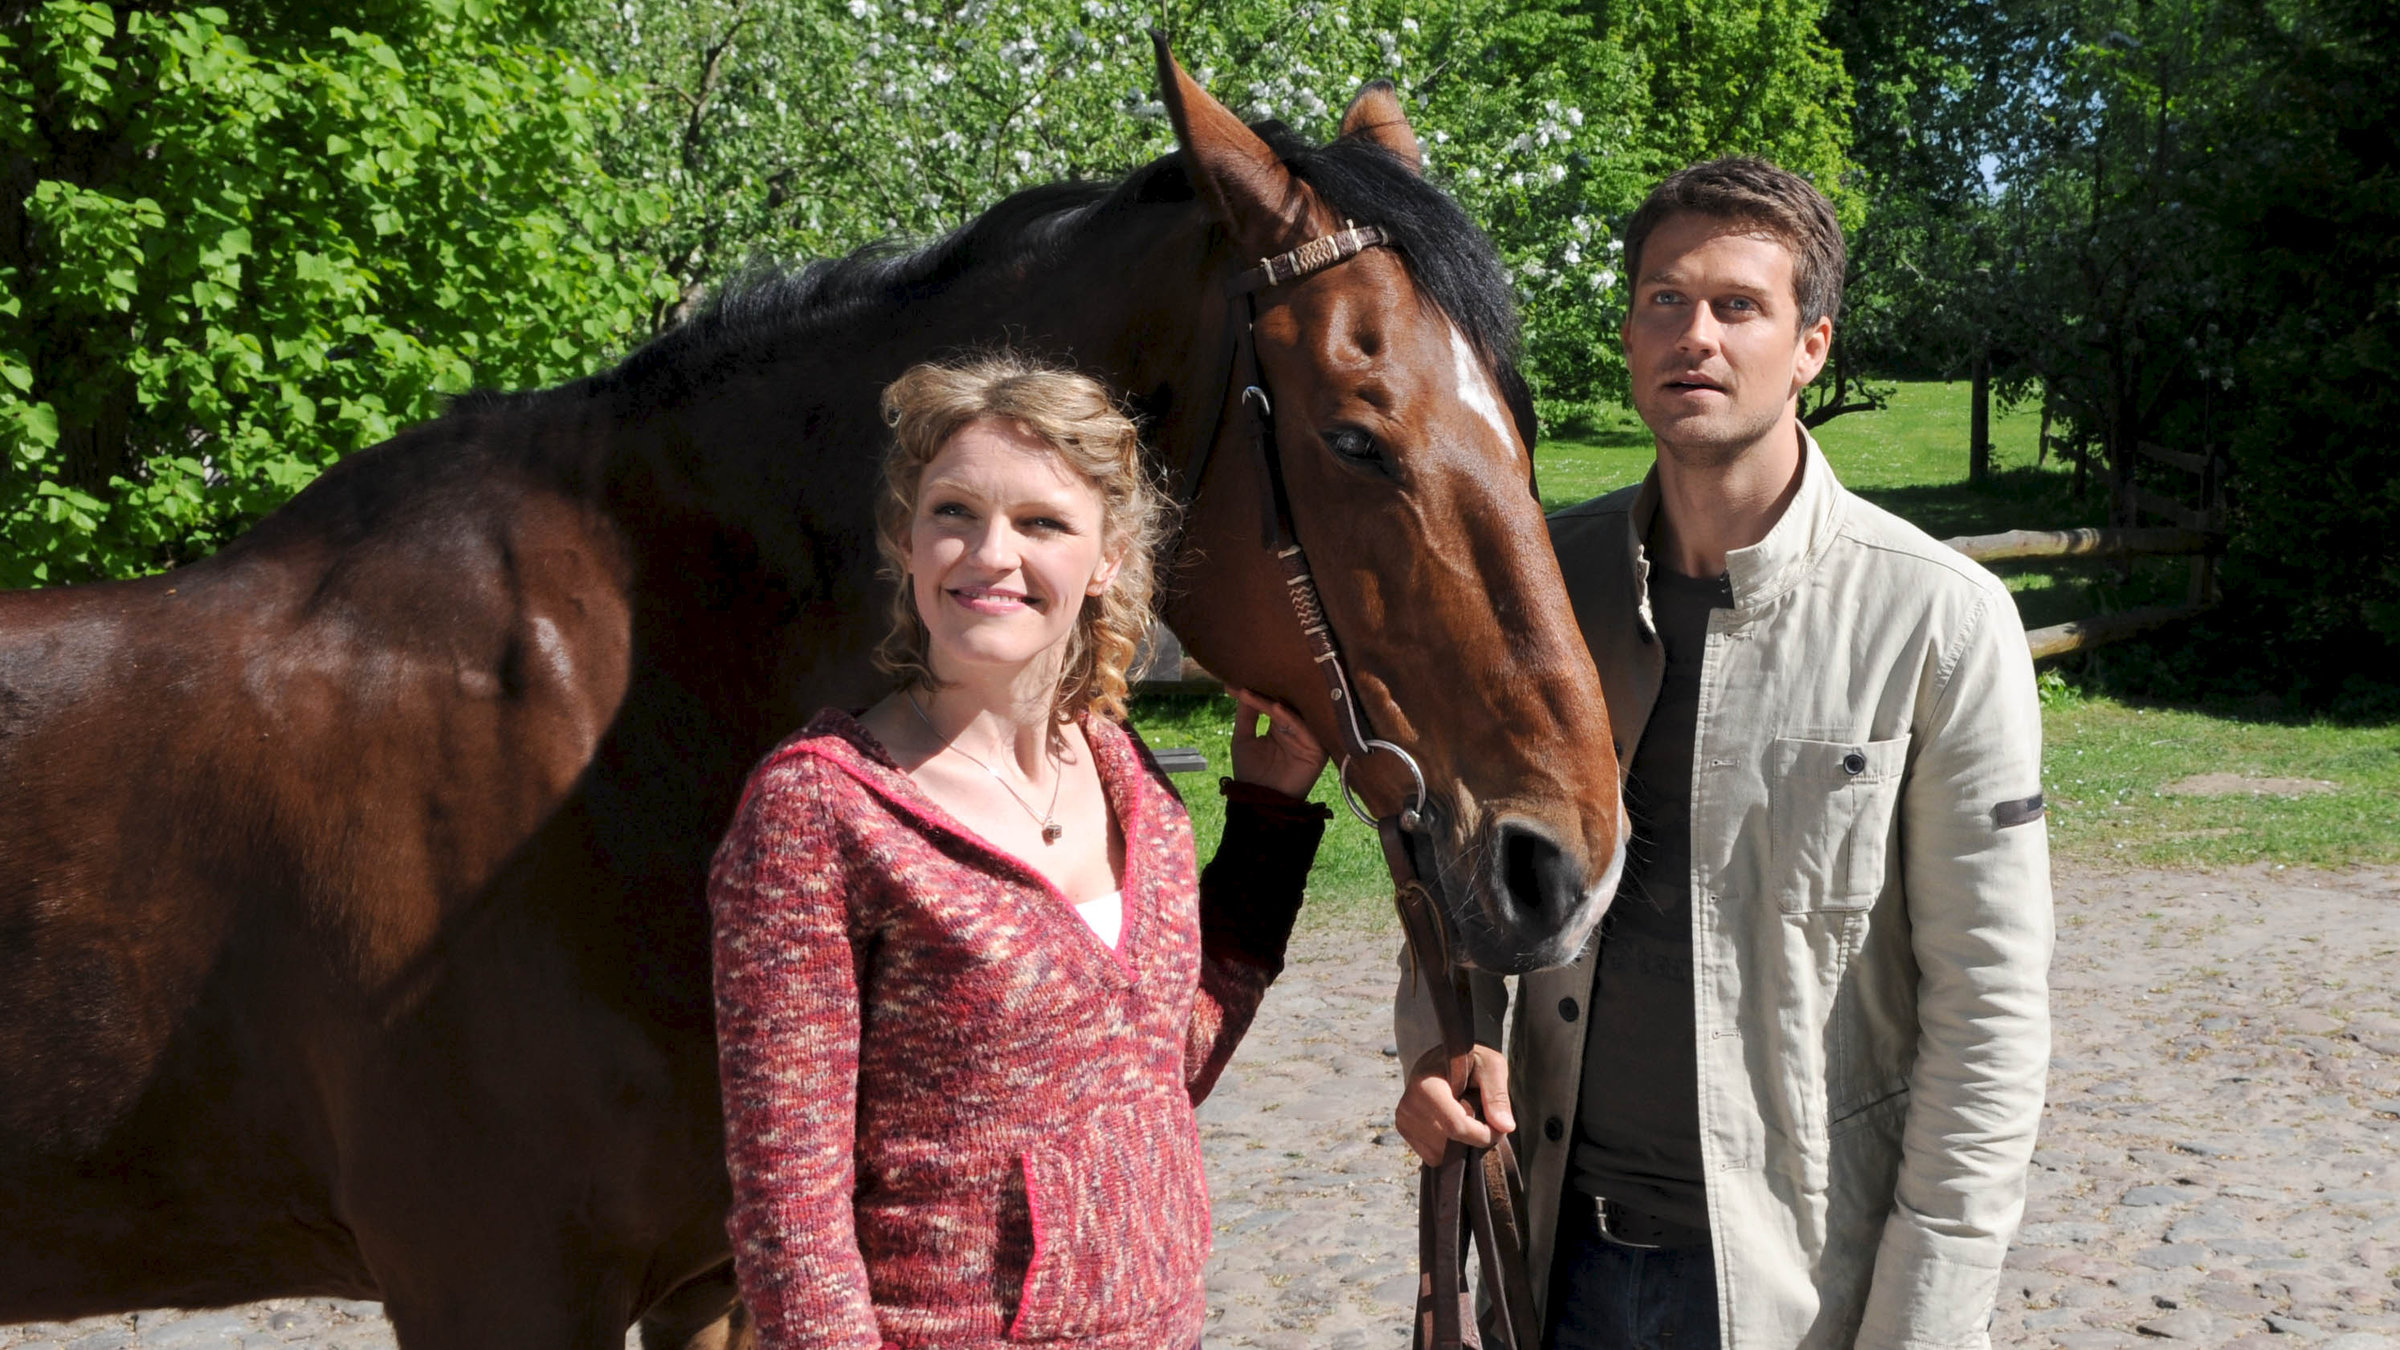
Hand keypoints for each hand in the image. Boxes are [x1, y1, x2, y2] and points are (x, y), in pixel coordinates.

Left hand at [1226, 687, 1327, 799]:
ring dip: (1275, 701)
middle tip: (1252, 676)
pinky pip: (1303, 729)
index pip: (1273, 701)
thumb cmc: (1250, 773)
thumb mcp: (1243, 739)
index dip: (1257, 690)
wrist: (1260, 801)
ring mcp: (1308, 738)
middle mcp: (1297, 729)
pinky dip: (1288, 717)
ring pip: (1294, 713)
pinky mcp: (1317, 749)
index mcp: (1281, 724)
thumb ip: (1245, 714)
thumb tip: (1237, 686)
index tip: (1236, 680)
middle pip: (1287, 703)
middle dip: (1269, 690)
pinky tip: (1274, 707)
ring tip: (1258, 690)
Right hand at [1394, 1044, 1514, 1165]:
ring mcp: (1403, 1120)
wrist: (1439, 1060)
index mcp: (1427, 1086)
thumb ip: (1498, 1095)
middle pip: (1450, 1144)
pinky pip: (1433, 1156)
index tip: (1499, 1128)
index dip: (1484, 1134)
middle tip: (1482, 1117)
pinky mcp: (1403, 1130)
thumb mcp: (1490, 1066)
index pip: (1457, 1126)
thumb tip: (1505, 1127)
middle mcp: (1409, 1105)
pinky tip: (1450, 1124)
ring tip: (1463, 1116)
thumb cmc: (1468, 1060)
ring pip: (1442, 1155)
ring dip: (1460, 1143)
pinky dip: (1448, 1148)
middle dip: (1473, 1138)